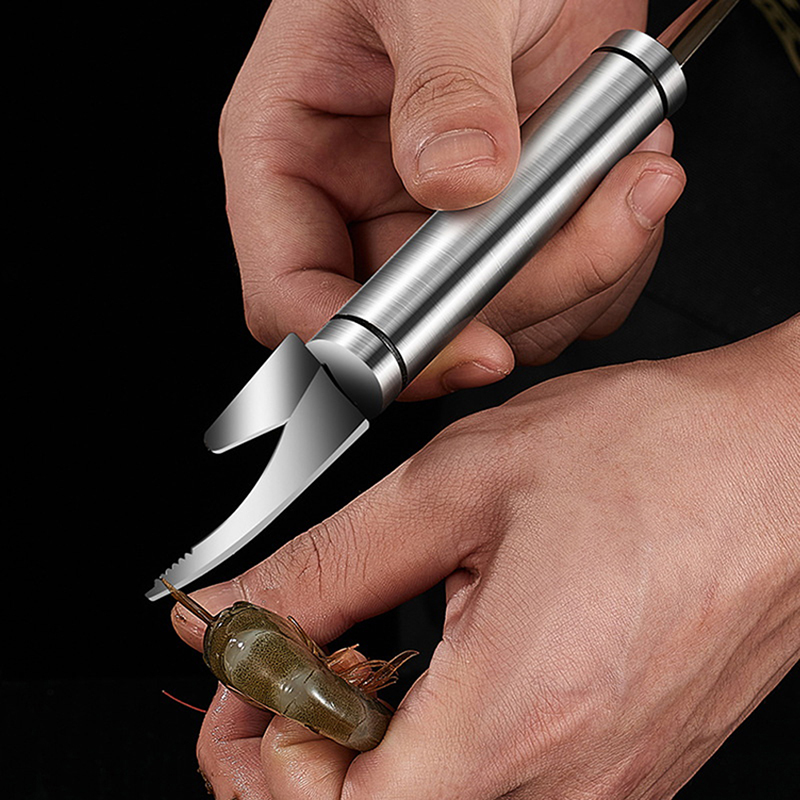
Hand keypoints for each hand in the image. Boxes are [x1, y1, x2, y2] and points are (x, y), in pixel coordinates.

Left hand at [174, 317, 799, 798]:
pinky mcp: (622, 769)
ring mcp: (605, 790)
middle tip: (296, 654)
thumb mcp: (457, 485)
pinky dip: (430, 739)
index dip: (257, 748)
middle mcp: (570, 787)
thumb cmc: (652, 456)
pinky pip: (495, 787)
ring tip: (367, 648)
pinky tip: (437, 661)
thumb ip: (326, 565)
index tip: (251, 665)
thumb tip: (232, 609)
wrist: (778, 460)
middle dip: (295, 751)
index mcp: (516, 719)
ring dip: (361, 745)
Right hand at [220, 0, 684, 398]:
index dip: (366, 347)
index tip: (458, 347)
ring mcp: (438, 231)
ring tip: (631, 178)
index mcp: (292, 157)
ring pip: (498, 324)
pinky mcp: (508, 234)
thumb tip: (457, 179)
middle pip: (412, 330)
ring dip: (581, 276)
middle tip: (592, 241)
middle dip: (512, 308)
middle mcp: (360, 209)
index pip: (291, 293)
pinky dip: (613, 260)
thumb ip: (443, 80)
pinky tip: (630, 178)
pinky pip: (560, 295)